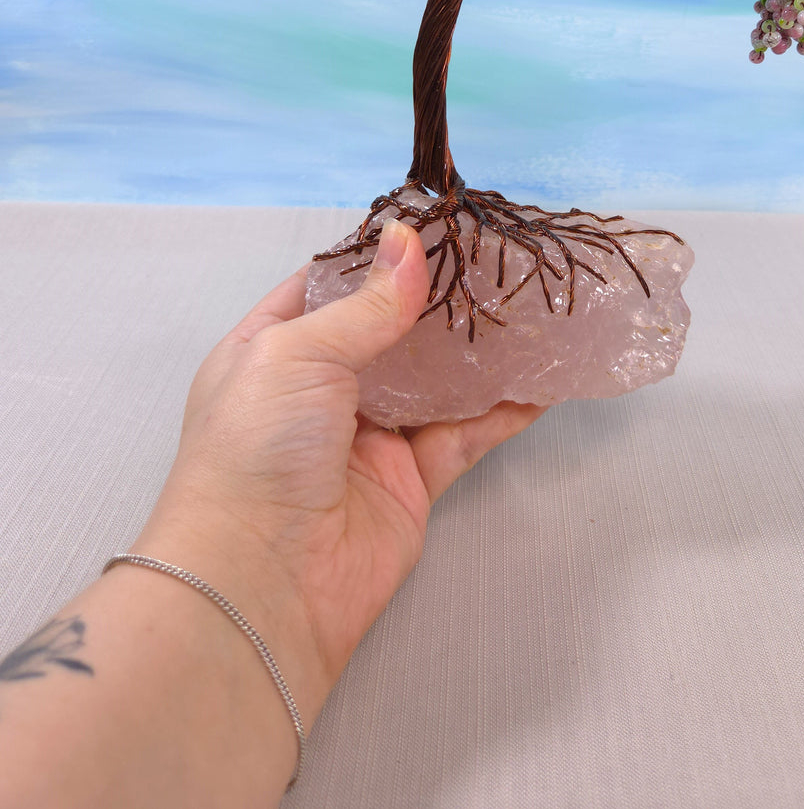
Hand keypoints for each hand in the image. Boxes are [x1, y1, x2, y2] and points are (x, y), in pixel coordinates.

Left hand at [131, 219, 548, 721]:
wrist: (260, 584)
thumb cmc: (256, 450)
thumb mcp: (298, 354)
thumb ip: (365, 304)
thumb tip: (408, 241)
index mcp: (272, 350)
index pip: (328, 286)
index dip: (377, 256)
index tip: (435, 224)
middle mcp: (320, 390)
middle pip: (391, 331)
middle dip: (439, 299)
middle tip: (496, 260)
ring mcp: (367, 437)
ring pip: (435, 381)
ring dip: (478, 350)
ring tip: (529, 308)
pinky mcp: (410, 481)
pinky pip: (464, 435)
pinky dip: (502, 410)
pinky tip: (542, 382)